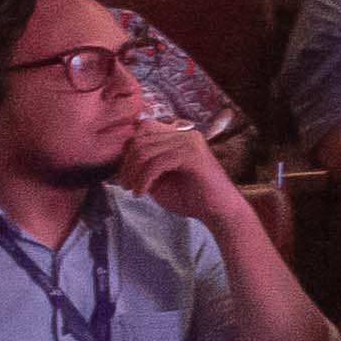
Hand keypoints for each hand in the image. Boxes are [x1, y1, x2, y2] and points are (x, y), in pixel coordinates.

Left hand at [111, 117, 243, 225]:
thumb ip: (145, 165)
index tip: (126, 174)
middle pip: (141, 138)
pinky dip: (144, 180)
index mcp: (179, 135)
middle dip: (128, 163)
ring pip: (145, 151)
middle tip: (126, 184)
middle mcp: (185, 133)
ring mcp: (190, 142)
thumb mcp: (161, 178)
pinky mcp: (192, 155)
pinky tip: (142, 193)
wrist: (219, 212)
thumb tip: (121, 159)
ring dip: (133, 173)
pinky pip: (156, 163)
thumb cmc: (191, 198)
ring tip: (134, 190)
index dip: (130, 150)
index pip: (144, 128)